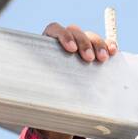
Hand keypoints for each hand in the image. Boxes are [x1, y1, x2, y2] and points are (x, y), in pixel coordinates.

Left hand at [37, 21, 117, 138]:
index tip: (70, 50)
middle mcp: (64, 44)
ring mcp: (80, 48)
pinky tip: (113, 51)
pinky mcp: (94, 55)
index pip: (54, 30)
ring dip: (98, 45)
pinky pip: (103, 45)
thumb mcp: (39, 96)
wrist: (59, 108)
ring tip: (103, 59)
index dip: (63, 36)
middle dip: (84, 43)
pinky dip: (108, 46)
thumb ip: (36, 92)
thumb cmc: (45, 101)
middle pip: (75, 32)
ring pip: (90, 37)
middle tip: (88, 59)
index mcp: (47, 47)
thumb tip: (24, 98)